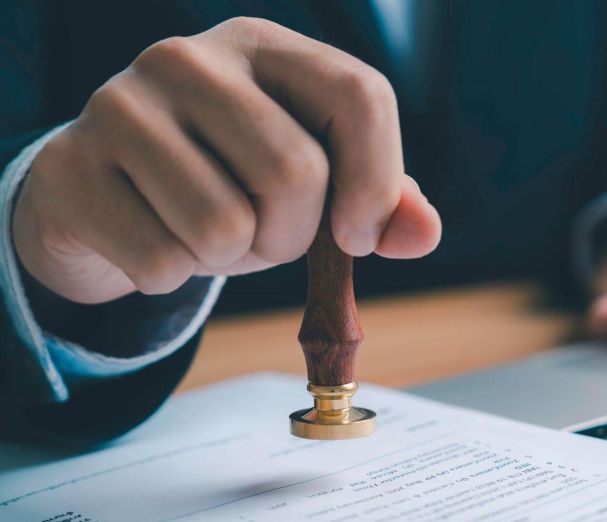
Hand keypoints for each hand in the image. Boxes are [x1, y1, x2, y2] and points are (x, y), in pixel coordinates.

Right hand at [13, 17, 440, 304]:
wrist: (105, 193)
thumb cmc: (226, 182)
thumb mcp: (312, 184)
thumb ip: (377, 201)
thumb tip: (423, 234)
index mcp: (266, 47)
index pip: (360, 95)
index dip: (377, 180)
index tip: (358, 236)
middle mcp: (191, 57)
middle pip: (295, 171)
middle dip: (292, 237)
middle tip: (265, 238)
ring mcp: (122, 104)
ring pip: (224, 225)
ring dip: (229, 260)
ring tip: (206, 234)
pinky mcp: (72, 164)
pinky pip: (162, 261)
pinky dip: (172, 276)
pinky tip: (154, 238)